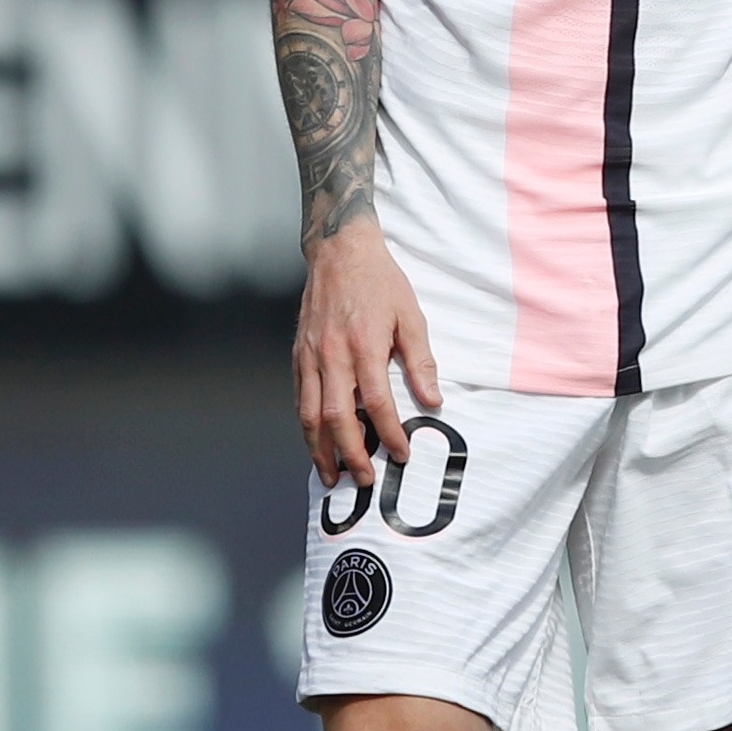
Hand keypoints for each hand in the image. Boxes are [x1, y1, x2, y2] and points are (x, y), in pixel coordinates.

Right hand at [294, 222, 436, 487]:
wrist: (339, 251)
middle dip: (350, 454)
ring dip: (320, 450)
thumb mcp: (411, 315)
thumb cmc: (380, 282)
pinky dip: (307, 427)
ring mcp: (310, 356)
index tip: (401, 454)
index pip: (376, 402)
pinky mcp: (298, 355)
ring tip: (332, 475)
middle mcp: (332, 355)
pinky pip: (300, 399)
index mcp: (364, 345)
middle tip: (364, 479)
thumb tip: (433, 400)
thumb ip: (421, 360)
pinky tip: (317, 443)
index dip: (389, 433)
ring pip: (309, 415)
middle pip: (337, 418)